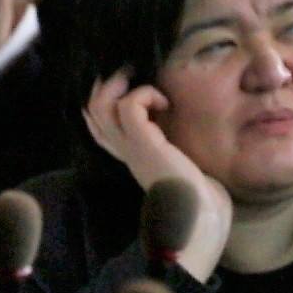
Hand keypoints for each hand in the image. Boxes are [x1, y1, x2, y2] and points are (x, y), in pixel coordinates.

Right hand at [83, 69, 231, 280]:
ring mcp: (131, 148)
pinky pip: (129, 106)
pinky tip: (165, 104)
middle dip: (106, 85)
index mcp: (133, 156)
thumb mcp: (182, 165)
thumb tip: (185, 129)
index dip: (107, 101)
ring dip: (120, 84)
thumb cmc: (201, 198)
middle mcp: (125, 152)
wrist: (202, 218)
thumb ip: (175, 149)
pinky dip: (145, 95)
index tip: (133, 87)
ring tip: (141, 81)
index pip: (99, 126)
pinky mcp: (144, 144)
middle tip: (131, 74)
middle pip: (91, 112)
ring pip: (99, 106)